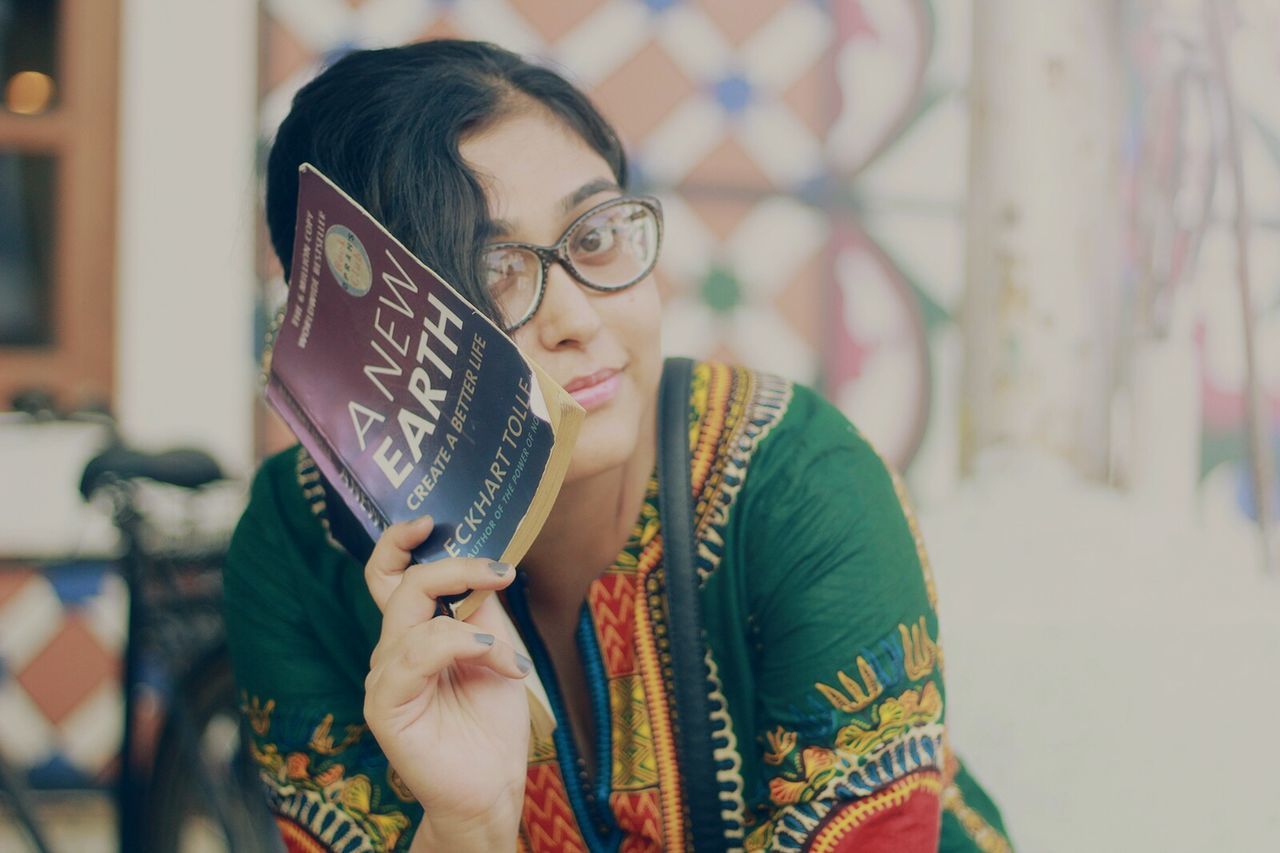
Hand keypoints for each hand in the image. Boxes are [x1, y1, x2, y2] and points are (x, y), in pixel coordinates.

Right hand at [362, 516, 529, 849]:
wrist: (493, 784)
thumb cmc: (491, 721)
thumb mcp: (497, 649)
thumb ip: (481, 607)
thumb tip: (484, 563)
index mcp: (413, 633)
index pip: (388, 576)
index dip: (398, 542)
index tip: (429, 520)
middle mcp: (391, 650)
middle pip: (404, 583)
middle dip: (455, 566)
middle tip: (502, 572)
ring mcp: (384, 677)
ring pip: (411, 614)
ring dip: (474, 622)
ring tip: (509, 655)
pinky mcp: (385, 705)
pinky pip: (415, 655)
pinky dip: (460, 645)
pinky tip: (494, 661)